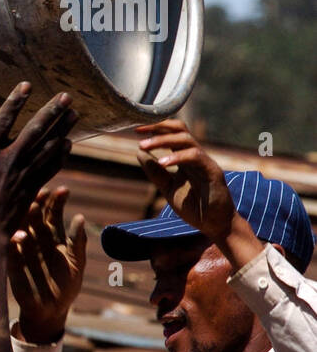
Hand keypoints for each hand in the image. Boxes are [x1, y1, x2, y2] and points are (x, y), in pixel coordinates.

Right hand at [0, 82, 78, 239]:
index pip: (4, 120)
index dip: (15, 101)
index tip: (27, 85)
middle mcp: (10, 159)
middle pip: (36, 130)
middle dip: (52, 111)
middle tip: (66, 96)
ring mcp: (25, 173)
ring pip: (49, 146)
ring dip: (63, 128)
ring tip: (75, 113)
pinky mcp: (33, 187)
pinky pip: (51, 166)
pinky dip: (61, 153)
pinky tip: (68, 143)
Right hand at [9, 187, 85, 343]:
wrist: (51, 312)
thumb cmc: (66, 287)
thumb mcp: (77, 263)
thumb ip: (78, 242)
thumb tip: (81, 217)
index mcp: (53, 237)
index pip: (53, 213)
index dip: (57, 202)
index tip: (63, 190)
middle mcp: (37, 239)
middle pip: (36, 216)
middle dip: (39, 203)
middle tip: (44, 192)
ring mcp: (23, 250)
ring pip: (22, 228)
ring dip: (25, 218)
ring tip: (32, 206)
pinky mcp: (12, 263)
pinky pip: (10, 250)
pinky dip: (14, 242)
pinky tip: (21, 236)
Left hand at [134, 120, 235, 242]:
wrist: (215, 225)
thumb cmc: (194, 207)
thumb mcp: (168, 187)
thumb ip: (155, 172)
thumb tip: (139, 152)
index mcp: (185, 158)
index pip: (172, 134)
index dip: (155, 128)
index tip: (136, 130)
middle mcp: (196, 156)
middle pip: (180, 129)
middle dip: (158, 126)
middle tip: (138, 131)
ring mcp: (205, 162)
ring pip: (186, 139)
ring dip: (162, 140)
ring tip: (143, 146)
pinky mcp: (213, 171)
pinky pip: (195, 156)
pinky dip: (177, 157)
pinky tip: (162, 163)